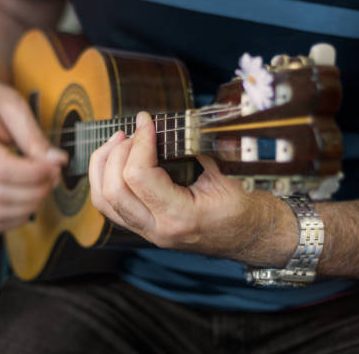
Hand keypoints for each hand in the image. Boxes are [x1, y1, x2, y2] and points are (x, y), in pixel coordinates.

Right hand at [0, 74, 66, 233]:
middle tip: (55, 175)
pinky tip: (30, 200)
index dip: (35, 174)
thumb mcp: (13, 105)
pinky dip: (15, 218)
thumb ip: (34, 136)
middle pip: (1, 195)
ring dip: (29, 206)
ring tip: (45, 185)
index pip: (3, 170)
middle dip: (37, 190)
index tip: (55, 165)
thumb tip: (56, 162)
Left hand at [89, 111, 296, 266]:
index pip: (139, 176)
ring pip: (104, 201)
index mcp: (180, 217)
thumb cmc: (246, 208)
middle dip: (116, 153)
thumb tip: (172, 121)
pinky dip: (106, 179)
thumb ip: (196, 148)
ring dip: (104, 166)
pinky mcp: (144, 229)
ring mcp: (148, 233)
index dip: (139, 141)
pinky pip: (110, 207)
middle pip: (113, 190)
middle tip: (132, 132)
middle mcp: (158, 229)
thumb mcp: (227, 174)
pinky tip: (116, 160)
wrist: (254, 237)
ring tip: (118, 141)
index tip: (147, 121)